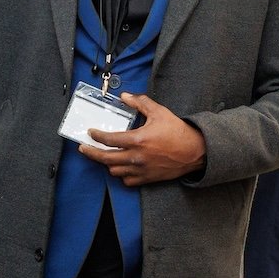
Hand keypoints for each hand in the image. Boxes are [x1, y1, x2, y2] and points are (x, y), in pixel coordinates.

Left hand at [80, 92, 206, 186]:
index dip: (96, 136)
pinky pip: (127, 181)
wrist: (195, 152)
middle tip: (83, 148)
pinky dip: (122, 175)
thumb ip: (140, 102)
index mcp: (138, 140)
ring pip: (115, 171)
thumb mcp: (159, 112)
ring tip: (103, 156)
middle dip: (91, 153)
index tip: (90, 133)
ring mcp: (141, 170)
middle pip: (106, 158)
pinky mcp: (147, 179)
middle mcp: (136, 157)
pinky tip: (121, 167)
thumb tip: (124, 96)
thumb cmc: (177, 131)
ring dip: (107, 163)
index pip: (109, 140)